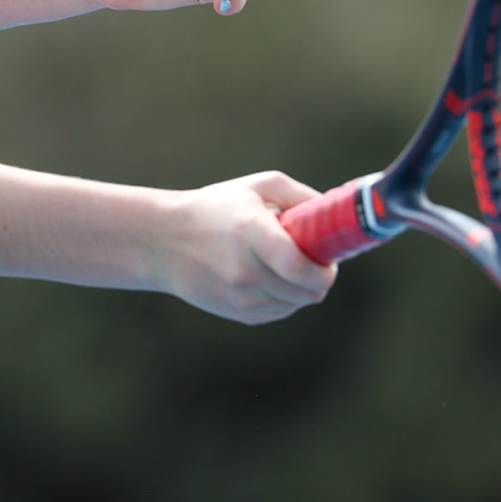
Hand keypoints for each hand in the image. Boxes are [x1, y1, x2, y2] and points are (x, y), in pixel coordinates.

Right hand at [150, 172, 336, 323]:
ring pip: (297, 302)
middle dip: (318, 276)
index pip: (300, 267)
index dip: (324, 269)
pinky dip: (283, 296)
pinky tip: (264, 275)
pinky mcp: (239, 314)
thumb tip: (337, 217)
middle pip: (308, 291)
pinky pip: (280, 311)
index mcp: (251, 233)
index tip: (327, 259)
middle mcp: (245, 271)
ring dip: (300, 287)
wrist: (163, 241)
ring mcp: (240, 297)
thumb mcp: (258, 187)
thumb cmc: (215, 208)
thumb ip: (302, 198)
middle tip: (309, 257)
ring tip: (279, 263)